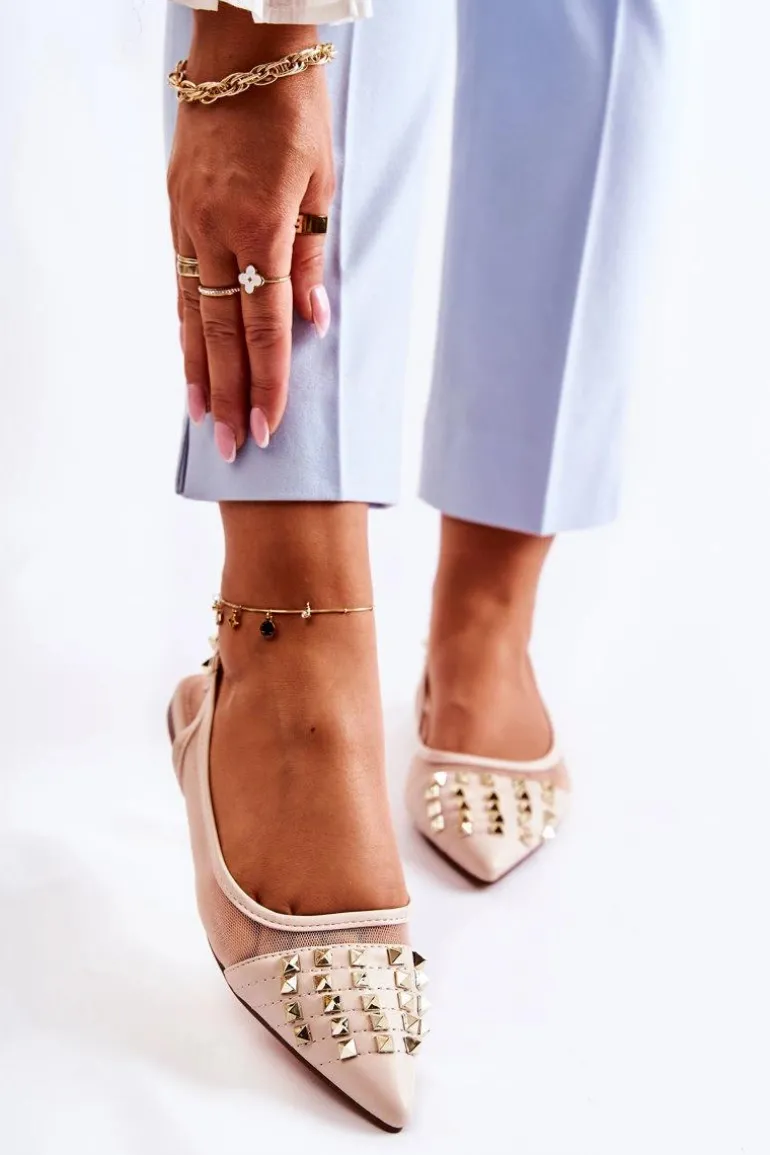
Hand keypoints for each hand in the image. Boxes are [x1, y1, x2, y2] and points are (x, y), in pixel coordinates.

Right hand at [168, 11, 333, 458]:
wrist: (241, 56)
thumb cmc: (295, 116)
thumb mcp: (320, 185)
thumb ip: (311, 258)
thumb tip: (312, 323)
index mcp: (262, 229)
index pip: (266, 326)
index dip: (268, 381)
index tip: (268, 426)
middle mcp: (218, 234)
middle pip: (224, 333)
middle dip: (230, 395)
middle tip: (231, 447)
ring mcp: (190, 224)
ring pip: (194, 315)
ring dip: (200, 373)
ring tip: (202, 419)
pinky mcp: (177, 214)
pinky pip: (180, 285)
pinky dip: (184, 329)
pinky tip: (188, 360)